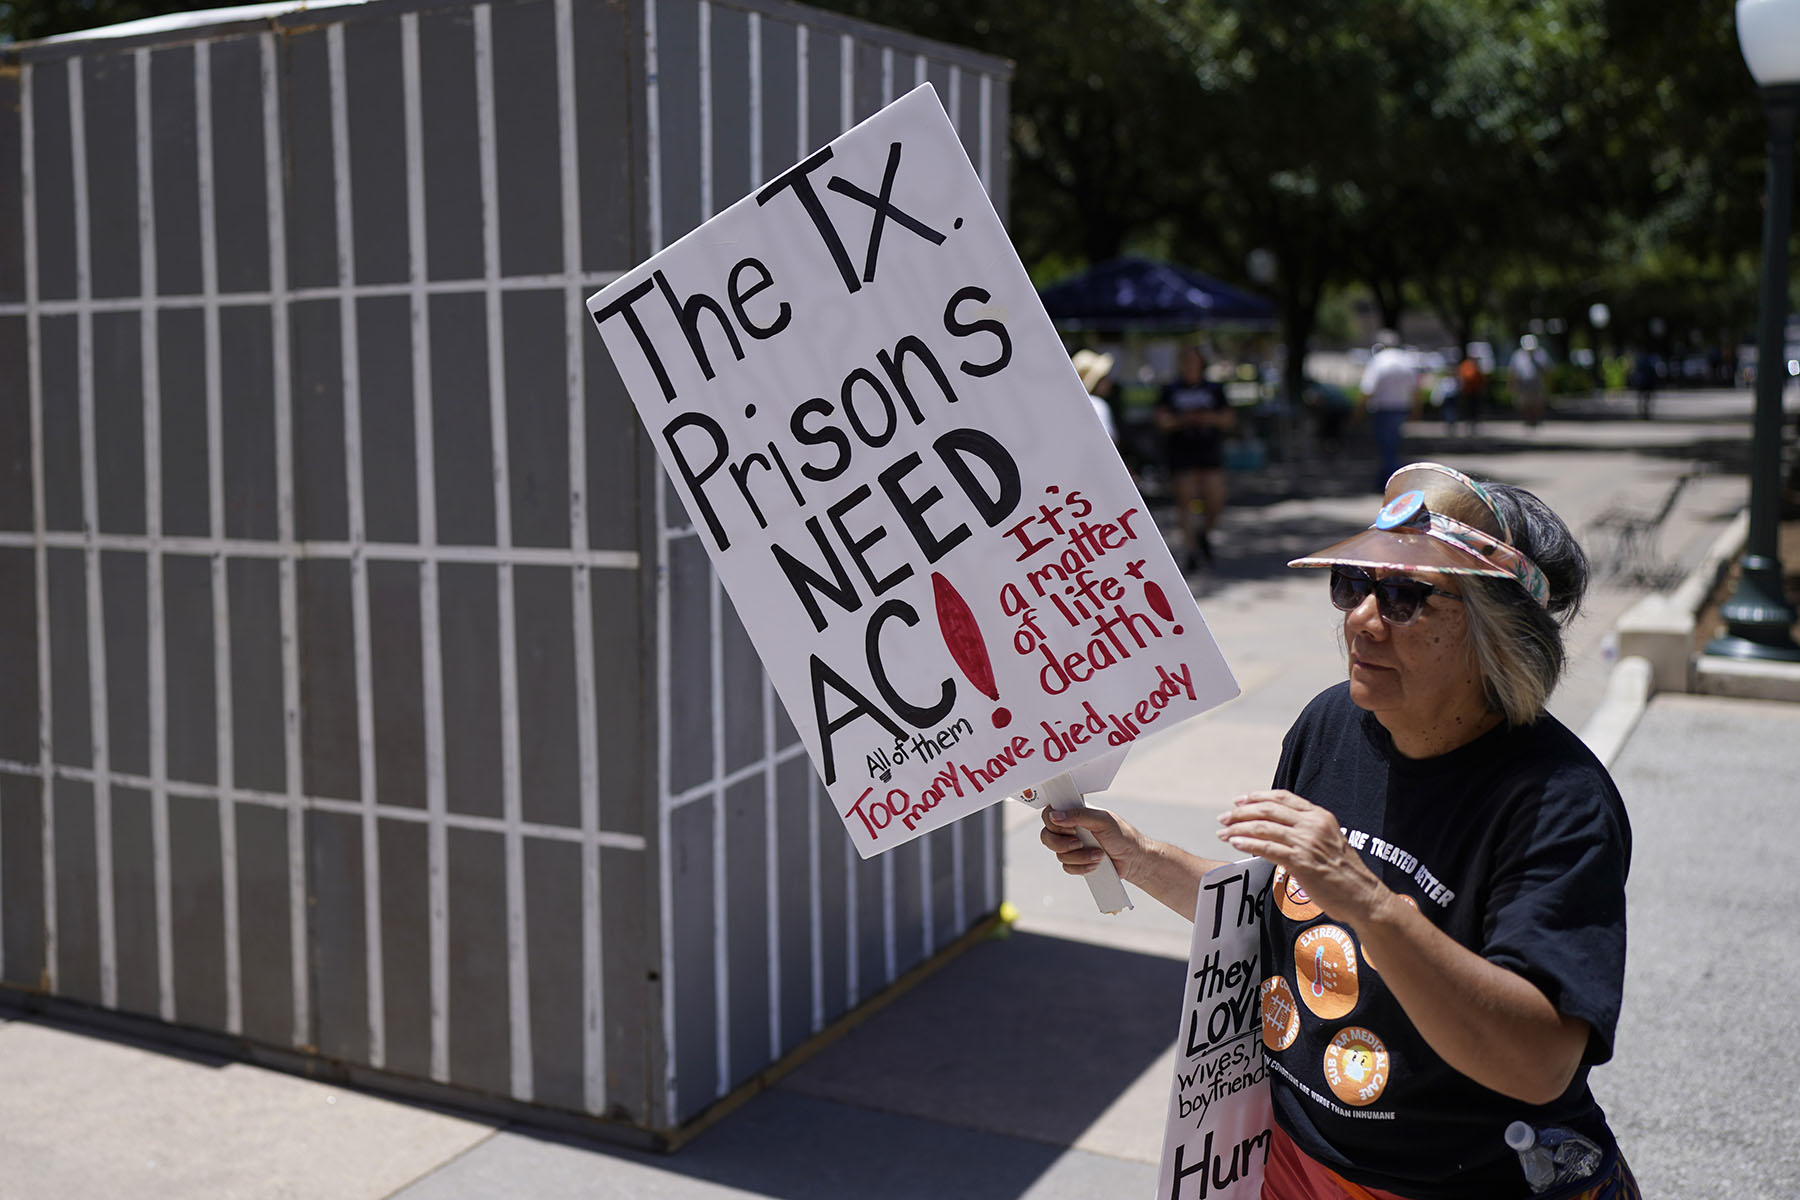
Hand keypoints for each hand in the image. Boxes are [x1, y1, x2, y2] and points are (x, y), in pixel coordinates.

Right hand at [1039, 805, 1149, 885]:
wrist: (1133, 859)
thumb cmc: (1122, 835)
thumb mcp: (1102, 820)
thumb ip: (1079, 815)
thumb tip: (1055, 816)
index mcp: (1074, 814)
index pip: (1050, 814)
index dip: (1053, 822)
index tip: (1069, 828)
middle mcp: (1070, 830)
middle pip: (1047, 836)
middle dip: (1062, 843)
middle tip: (1079, 843)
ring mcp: (1071, 848)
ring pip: (1059, 854)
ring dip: (1080, 856)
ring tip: (1098, 854)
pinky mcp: (1076, 863)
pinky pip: (1067, 867)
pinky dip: (1082, 867)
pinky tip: (1096, 864)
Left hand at [1216, 790, 1386, 922]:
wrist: (1363, 897)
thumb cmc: (1345, 875)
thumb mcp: (1329, 842)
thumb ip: (1308, 833)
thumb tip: (1281, 831)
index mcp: (1320, 817)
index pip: (1283, 798)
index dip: (1258, 797)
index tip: (1240, 800)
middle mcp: (1313, 825)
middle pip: (1269, 810)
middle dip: (1242, 812)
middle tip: (1224, 817)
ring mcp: (1307, 842)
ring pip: (1264, 827)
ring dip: (1239, 828)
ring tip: (1223, 832)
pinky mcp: (1301, 861)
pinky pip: (1267, 848)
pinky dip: (1248, 844)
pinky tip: (1235, 843)